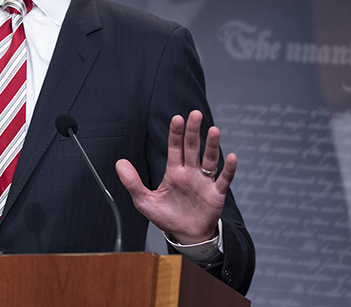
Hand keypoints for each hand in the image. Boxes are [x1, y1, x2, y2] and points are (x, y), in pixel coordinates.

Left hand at [116, 110, 236, 244]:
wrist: (186, 236)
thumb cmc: (168, 217)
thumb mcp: (145, 201)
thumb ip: (132, 182)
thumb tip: (120, 164)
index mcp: (174, 172)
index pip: (174, 148)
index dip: (176, 133)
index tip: (177, 119)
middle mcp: (190, 173)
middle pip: (192, 148)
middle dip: (193, 131)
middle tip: (195, 115)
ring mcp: (204, 182)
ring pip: (209, 159)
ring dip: (212, 145)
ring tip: (213, 131)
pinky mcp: (215, 194)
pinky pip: (224, 179)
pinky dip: (229, 169)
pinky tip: (230, 158)